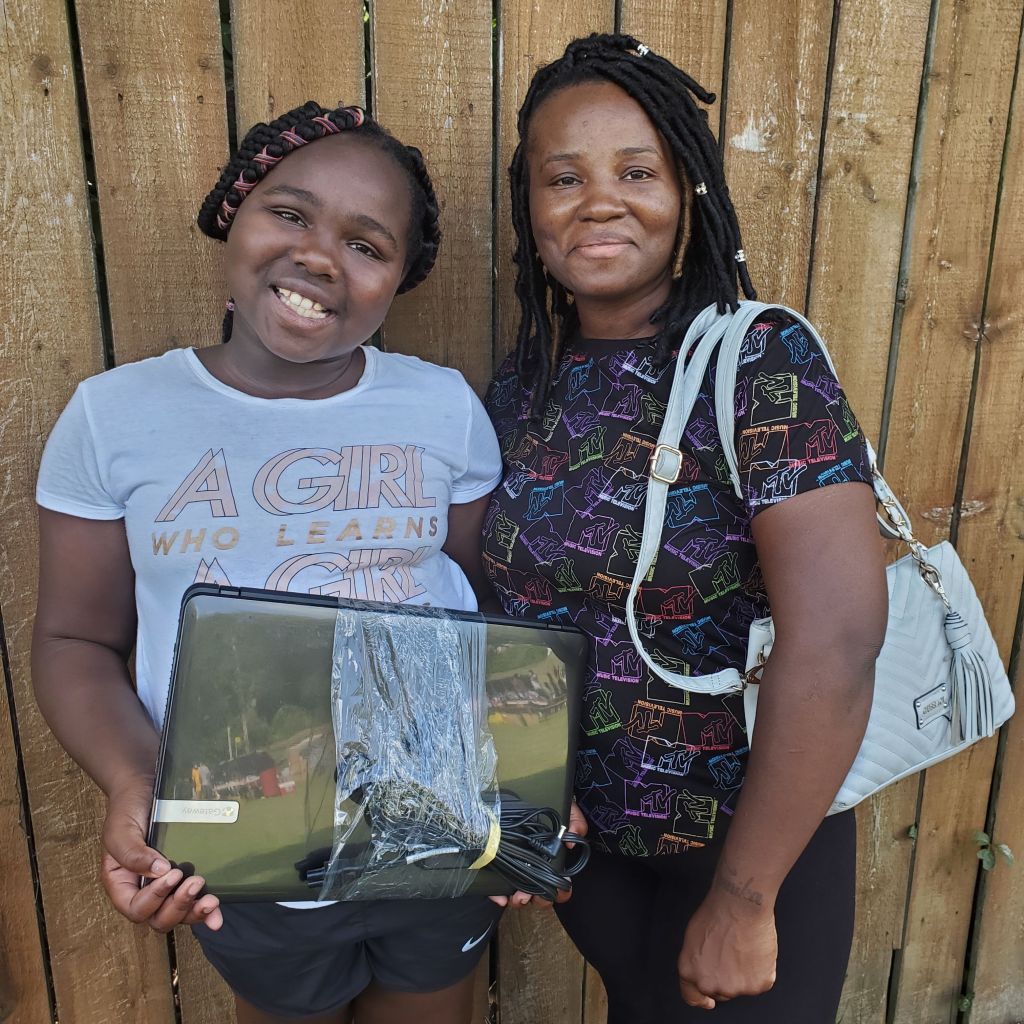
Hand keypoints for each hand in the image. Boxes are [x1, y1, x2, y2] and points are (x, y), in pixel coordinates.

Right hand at [101, 782, 221, 931]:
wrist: (145, 787)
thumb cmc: (127, 809)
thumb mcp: (121, 830)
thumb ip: (132, 853)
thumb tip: (158, 871)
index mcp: (123, 884)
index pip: (136, 907)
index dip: (154, 899)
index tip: (172, 874)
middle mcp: (144, 890)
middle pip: (158, 918)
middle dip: (178, 907)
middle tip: (194, 883)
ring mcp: (166, 886)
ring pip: (177, 915)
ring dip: (194, 912)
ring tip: (211, 900)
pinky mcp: (184, 878)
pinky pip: (193, 901)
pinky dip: (205, 911)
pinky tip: (217, 917)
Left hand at [488, 799, 588, 907]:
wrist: (531, 789)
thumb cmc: (552, 804)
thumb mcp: (567, 809)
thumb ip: (575, 821)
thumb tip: (570, 842)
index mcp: (554, 858)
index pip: (560, 884)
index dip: (558, 892)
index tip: (553, 891)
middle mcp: (538, 865)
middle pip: (540, 893)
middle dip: (535, 900)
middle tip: (526, 897)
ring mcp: (519, 865)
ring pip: (520, 892)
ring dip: (517, 900)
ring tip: (513, 897)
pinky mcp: (502, 862)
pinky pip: (499, 883)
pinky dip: (498, 893)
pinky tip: (497, 895)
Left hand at [677, 888, 776, 1009]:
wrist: (740, 905)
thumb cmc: (717, 913)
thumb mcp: (693, 938)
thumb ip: (697, 961)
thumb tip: (704, 967)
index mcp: (690, 971)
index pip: (692, 997)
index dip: (701, 999)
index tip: (707, 1001)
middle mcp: (710, 984)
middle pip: (720, 991)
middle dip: (725, 978)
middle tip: (731, 954)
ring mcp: (735, 988)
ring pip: (742, 986)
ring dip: (744, 973)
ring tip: (743, 947)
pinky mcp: (758, 985)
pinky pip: (762, 981)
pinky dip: (762, 969)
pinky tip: (756, 950)